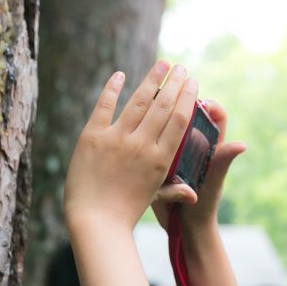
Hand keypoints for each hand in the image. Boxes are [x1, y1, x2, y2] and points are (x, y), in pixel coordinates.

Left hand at [63, 61, 199, 230]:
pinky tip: (120, 75)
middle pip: (163, 106)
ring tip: (162, 64)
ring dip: (152, 79)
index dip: (187, 98)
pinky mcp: (92, 137)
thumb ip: (175, 190)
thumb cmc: (126, 212)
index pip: (179, 120)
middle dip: (174, 83)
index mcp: (160, 159)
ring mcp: (116, 139)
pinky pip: (104, 106)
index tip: (193, 82)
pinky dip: (112, 89)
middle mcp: (141, 145)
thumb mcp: (155, 198)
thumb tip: (194, 195)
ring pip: (138, 102)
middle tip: (181, 67)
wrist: (95, 221)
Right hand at [150, 98, 245, 231]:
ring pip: (167, 124)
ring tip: (150, 100)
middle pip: (188, 114)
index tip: (202, 102)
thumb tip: (241, 144)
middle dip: (180, 99)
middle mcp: (193, 144)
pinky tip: (133, 123)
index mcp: (209, 146)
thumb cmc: (204, 204)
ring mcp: (174, 151)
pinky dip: (144, 130)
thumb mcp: (212, 182)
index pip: (215, 117)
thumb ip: (222, 162)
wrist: (183, 227)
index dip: (210, 106)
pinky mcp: (157, 159)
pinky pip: (151, 140)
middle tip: (172, 89)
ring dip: (159, 111)